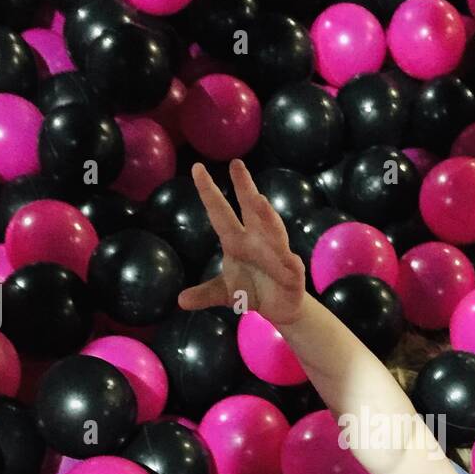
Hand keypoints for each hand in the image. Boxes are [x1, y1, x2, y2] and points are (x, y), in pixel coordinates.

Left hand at [177, 160, 305, 324]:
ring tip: (259, 201)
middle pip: (251, 211)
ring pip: (273, 232)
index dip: (209, 192)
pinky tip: (290, 259)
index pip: (221, 213)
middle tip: (236, 165)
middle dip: (245, 188)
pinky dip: (289, 263)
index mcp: (237, 241)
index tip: (197, 168)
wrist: (278, 308)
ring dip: (267, 217)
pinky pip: (291, 267)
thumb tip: (180, 300)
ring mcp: (278, 255)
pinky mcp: (293, 274)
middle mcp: (257, 241)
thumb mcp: (224, 293)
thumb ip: (205, 294)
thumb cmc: (251, 290)